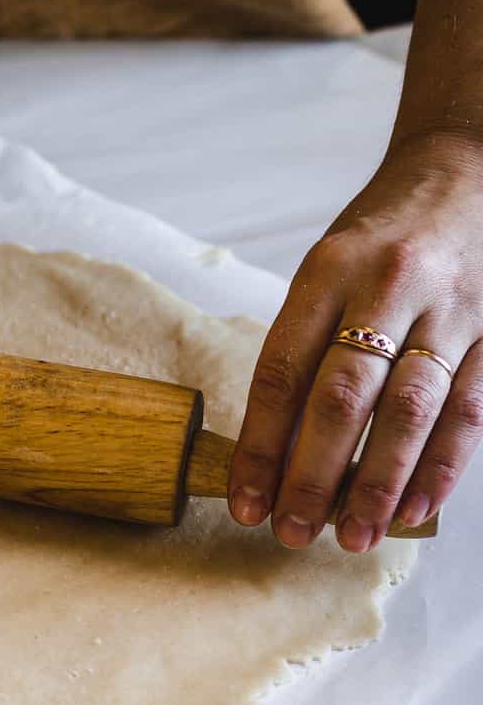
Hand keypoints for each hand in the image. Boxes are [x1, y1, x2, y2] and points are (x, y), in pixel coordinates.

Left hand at [228, 130, 482, 549]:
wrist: (470, 168)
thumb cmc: (382, 234)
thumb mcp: (328, 266)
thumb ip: (307, 345)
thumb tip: (277, 448)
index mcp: (328, 269)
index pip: (282, 371)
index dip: (261, 445)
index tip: (244, 501)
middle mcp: (388, 286)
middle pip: (342, 396)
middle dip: (312, 474)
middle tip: (291, 532)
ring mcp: (450, 310)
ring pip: (409, 411)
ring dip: (377, 483)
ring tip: (353, 536)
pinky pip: (469, 410)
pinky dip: (441, 466)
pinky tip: (414, 509)